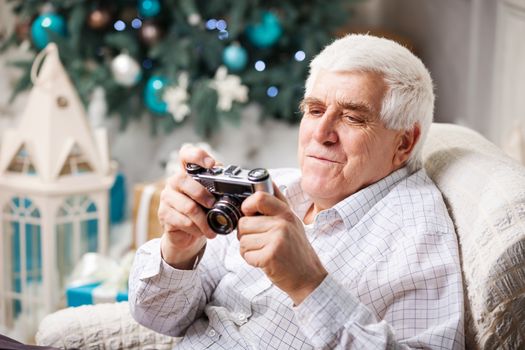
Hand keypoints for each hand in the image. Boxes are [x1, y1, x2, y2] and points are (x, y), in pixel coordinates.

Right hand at [158, 144, 217, 268]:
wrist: (187, 234)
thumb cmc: (202, 210)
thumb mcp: (213, 195)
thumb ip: (219, 185)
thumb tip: (236, 182)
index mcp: (188, 172)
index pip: (186, 154)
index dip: (197, 155)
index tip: (210, 164)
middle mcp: (175, 181)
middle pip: (183, 180)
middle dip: (202, 194)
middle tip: (213, 205)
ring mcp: (167, 197)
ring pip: (187, 206)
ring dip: (203, 220)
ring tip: (212, 228)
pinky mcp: (164, 213)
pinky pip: (183, 221)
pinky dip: (196, 229)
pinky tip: (201, 232)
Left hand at [237, 184, 327, 304]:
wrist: (308, 277)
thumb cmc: (296, 250)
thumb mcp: (292, 222)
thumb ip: (278, 203)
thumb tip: (267, 180)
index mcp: (286, 213)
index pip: (259, 197)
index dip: (247, 205)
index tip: (248, 213)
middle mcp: (283, 223)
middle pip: (244, 222)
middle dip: (246, 234)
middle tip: (260, 241)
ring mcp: (277, 239)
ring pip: (242, 240)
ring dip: (248, 249)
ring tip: (264, 251)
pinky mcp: (270, 256)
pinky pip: (246, 254)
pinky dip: (251, 260)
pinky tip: (265, 261)